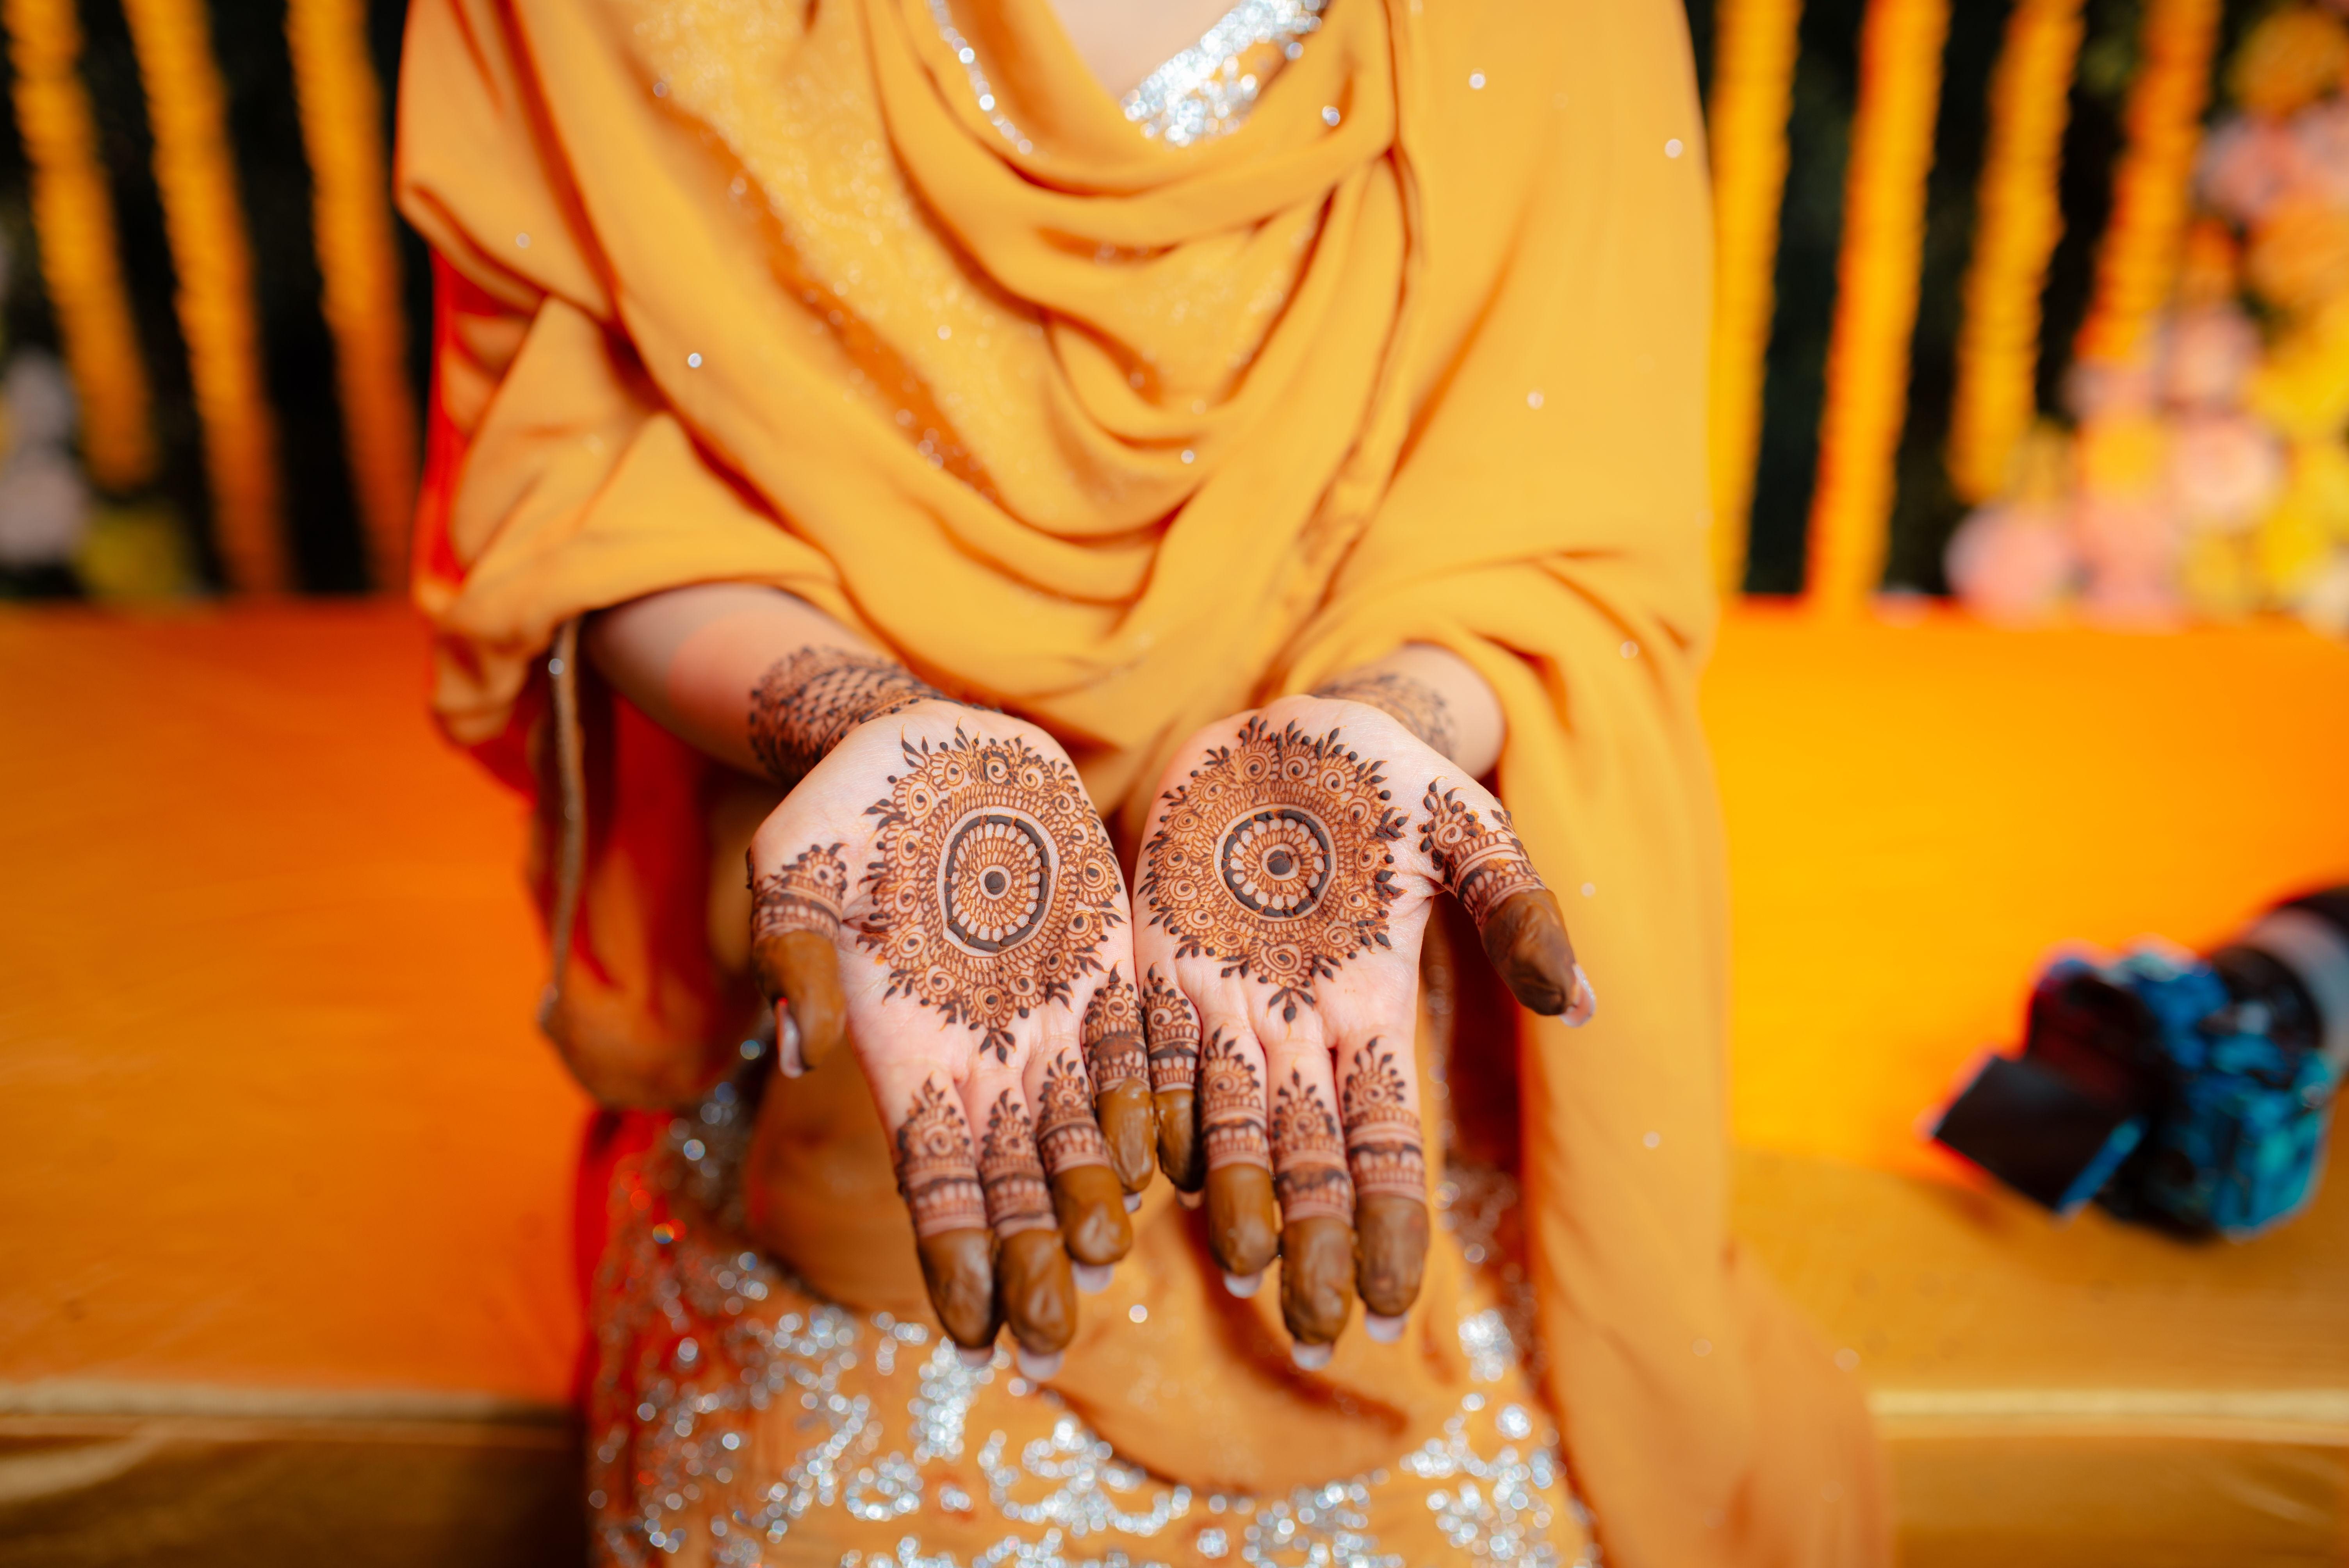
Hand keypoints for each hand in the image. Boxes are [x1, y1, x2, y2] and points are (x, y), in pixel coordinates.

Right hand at [742, 649, 1154, 1373]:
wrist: (928, 745)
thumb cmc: (845, 810)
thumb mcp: (795, 869)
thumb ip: (794, 958)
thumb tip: (799, 1051)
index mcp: (906, 1047)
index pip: (933, 1177)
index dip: (951, 1256)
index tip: (968, 1338)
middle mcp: (983, 1052)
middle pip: (1012, 1179)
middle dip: (1029, 1260)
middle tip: (1054, 1336)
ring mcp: (1048, 1013)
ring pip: (1081, 1132)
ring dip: (1093, 1200)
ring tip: (1106, 1264)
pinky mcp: (1104, 964)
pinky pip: (1140, 1051)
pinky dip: (1151, 1106)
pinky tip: (1170, 1163)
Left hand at [1133, 691, 1587, 1360]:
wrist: (1289, 725)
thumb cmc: (1387, 779)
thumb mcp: (1465, 827)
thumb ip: (1516, 911)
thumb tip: (1584, 1008)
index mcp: (1372, 1011)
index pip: (1386, 1144)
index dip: (1388, 1224)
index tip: (1392, 1305)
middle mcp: (1296, 1029)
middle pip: (1306, 1159)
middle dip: (1311, 1245)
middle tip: (1310, 1334)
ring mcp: (1221, 1000)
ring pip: (1221, 1125)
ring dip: (1231, 1201)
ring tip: (1236, 1275)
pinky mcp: (1154, 960)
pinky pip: (1142, 1051)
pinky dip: (1139, 1109)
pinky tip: (1134, 1172)